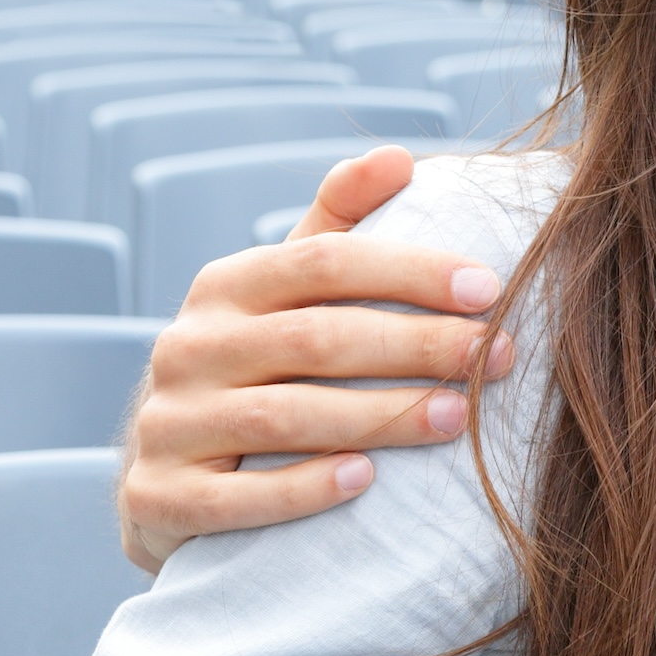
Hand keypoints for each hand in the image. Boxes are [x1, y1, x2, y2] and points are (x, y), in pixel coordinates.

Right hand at [114, 146, 515, 571]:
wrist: (166, 474)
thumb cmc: (259, 364)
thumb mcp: (287, 290)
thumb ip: (340, 222)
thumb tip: (397, 156)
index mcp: (225, 285)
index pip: (324, 260)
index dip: (410, 270)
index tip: (489, 288)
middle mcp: (187, 347)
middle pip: (315, 338)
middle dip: (417, 345)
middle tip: (496, 356)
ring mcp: (167, 425)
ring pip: (282, 417)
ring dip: (380, 417)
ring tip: (457, 418)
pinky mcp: (159, 499)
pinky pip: (235, 498)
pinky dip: (302, 488)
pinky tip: (365, 480)